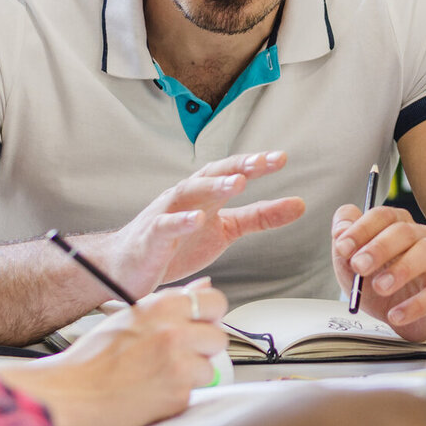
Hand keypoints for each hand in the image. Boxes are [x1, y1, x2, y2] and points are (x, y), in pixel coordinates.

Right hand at [0, 279, 228, 425]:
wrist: (70, 394)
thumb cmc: (93, 357)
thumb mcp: (132, 315)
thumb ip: (172, 301)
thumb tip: (204, 285)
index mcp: (164, 307)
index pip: (216, 301)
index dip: (209, 316)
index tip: (201, 325)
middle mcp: (175, 333)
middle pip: (218, 338)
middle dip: (202, 348)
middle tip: (176, 355)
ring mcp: (179, 366)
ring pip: (209, 369)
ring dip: (190, 375)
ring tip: (158, 376)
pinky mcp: (178, 396)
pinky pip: (193, 393)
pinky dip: (176, 396)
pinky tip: (151, 392)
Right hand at [95, 152, 306, 298]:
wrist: (126, 268)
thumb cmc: (175, 245)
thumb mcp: (225, 229)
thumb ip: (260, 216)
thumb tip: (299, 205)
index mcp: (205, 194)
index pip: (231, 172)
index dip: (254, 164)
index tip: (280, 158)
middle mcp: (186, 197)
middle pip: (212, 174)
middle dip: (237, 166)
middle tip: (263, 162)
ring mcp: (166, 215)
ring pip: (189, 193)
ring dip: (212, 186)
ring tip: (236, 183)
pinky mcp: (151, 238)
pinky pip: (165, 226)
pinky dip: (180, 221)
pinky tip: (197, 219)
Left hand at [331, 202, 425, 341]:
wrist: (403, 316)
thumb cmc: (380, 284)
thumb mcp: (352, 265)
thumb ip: (344, 244)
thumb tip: (340, 229)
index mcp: (397, 226)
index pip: (383, 216)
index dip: (361, 229)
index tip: (343, 247)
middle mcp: (421, 238)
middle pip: (404, 230)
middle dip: (379, 248)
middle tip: (360, 266)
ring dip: (402, 268)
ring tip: (380, 286)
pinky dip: (416, 304)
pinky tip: (396, 314)